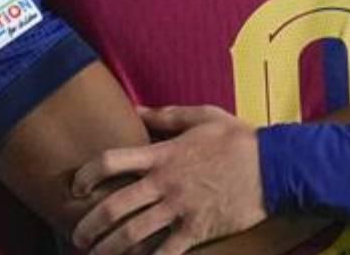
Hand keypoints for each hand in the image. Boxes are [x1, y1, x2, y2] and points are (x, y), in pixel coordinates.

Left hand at [71, 105, 265, 254]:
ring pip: (133, 235)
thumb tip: (136, 110)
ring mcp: (180, 210)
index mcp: (163, 155)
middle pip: (115, 207)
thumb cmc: (238, 138)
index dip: (87, 174)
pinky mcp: (197, 231)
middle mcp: (166, 184)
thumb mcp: (202, 116)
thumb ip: (166, 116)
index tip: (75, 186)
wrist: (274, 166)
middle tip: (77, 235)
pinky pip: (165, 254)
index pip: (112, 161)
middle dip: (89, 225)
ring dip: (108, 249)